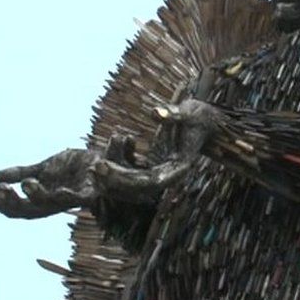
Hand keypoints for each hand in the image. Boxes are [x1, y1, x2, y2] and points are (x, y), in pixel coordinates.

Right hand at [0, 148, 101, 218]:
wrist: (105, 158)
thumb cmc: (75, 166)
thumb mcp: (44, 168)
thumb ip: (20, 172)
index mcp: (44, 199)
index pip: (18, 208)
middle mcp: (57, 203)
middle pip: (30, 211)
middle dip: (10, 203)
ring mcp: (74, 198)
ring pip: (53, 204)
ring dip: (38, 196)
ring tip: (26, 184)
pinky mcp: (93, 191)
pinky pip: (82, 196)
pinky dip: (71, 193)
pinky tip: (60, 188)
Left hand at [87, 99, 220, 193]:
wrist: (207, 122)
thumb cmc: (199, 116)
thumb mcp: (188, 112)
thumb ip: (173, 114)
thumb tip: (155, 112)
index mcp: (179, 167)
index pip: (149, 181)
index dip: (125, 178)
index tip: (104, 166)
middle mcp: (169, 175)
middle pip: (139, 188)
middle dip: (115, 180)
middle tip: (94, 167)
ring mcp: (161, 173)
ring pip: (134, 186)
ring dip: (114, 181)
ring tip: (93, 168)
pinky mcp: (154, 167)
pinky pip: (133, 175)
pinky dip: (118, 173)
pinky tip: (101, 163)